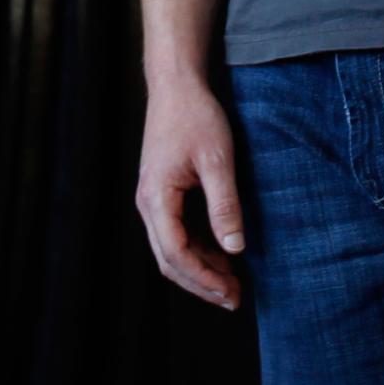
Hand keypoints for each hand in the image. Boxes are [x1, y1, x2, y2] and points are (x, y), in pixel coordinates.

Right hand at [134, 76, 246, 310]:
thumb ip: (225, 205)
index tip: (232, 293)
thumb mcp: (217, 159)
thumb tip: (235, 250)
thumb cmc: (196, 116)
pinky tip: (222, 255)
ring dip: (199, 269)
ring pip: (170, 250)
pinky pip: (175, 233)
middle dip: (201, 283)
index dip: (204, 279)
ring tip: (233, 283)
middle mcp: (148, 203)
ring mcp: (152, 199)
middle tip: (235, 299)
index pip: (176, 254)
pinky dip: (197, 250)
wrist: (176, 85)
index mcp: (157, 197)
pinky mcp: (161, 193)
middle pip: (168, 260)